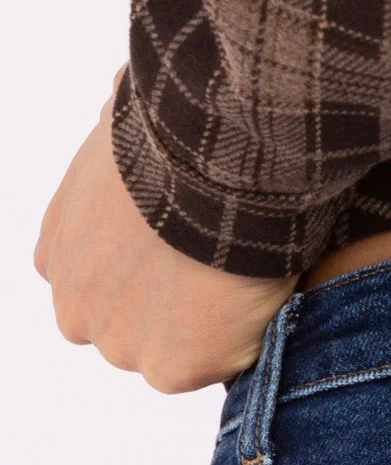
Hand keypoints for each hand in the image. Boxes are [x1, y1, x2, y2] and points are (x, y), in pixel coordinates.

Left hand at [35, 75, 295, 393]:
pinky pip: (217, 368)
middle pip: (132, 331)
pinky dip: (242, 343)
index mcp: (57, 254)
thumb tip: (125, 95)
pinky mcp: (171, 369)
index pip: (101, 285)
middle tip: (221, 272)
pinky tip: (258, 297)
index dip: (145, 273)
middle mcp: (76, 308)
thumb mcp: (120, 121)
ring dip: (208, 329)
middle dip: (171, 311)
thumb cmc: (171, 134)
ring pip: (175, 353)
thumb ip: (115, 144)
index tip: (182, 253)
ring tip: (245, 282)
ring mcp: (121, 345)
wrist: (207, 161)